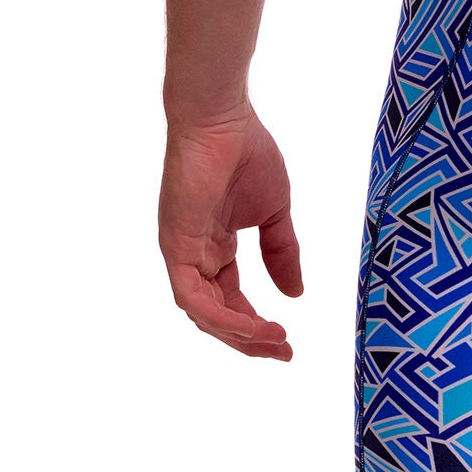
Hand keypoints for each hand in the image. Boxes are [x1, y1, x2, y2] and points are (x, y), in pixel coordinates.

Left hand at [159, 107, 302, 359]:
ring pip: (203, 313)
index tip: (289, 340)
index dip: (257, 324)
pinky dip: (221, 317)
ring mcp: (181, 252)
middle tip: (283, 352)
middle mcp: (194, 255)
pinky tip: (250, 325)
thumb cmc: (246, 152)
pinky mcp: (175, 246)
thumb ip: (282, 251)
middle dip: (250, 339)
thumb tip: (296, 294)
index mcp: (213, 246)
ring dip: (238, 333)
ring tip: (274, 341)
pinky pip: (192, 297)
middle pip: (216, 314)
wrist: (223, 119)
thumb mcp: (274, 212)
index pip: (231, 299)